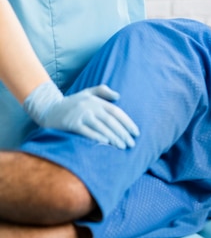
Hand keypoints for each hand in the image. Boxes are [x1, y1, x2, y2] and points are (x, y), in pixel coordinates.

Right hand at [23, 81, 139, 148]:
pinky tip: (105, 143)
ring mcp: (80, 115)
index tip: (136, 133)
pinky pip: (86, 131)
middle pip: (111, 121)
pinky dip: (96, 136)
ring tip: (122, 146)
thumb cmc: (72, 103)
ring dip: (113, 137)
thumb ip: (102, 91)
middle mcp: (89, 107)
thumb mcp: (86, 93)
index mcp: (96, 101)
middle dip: (123, 133)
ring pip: (101, 127)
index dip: (128, 122)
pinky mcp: (71, 123)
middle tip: (132, 144)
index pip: (116, 112)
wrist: (48, 109)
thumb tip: (118, 96)